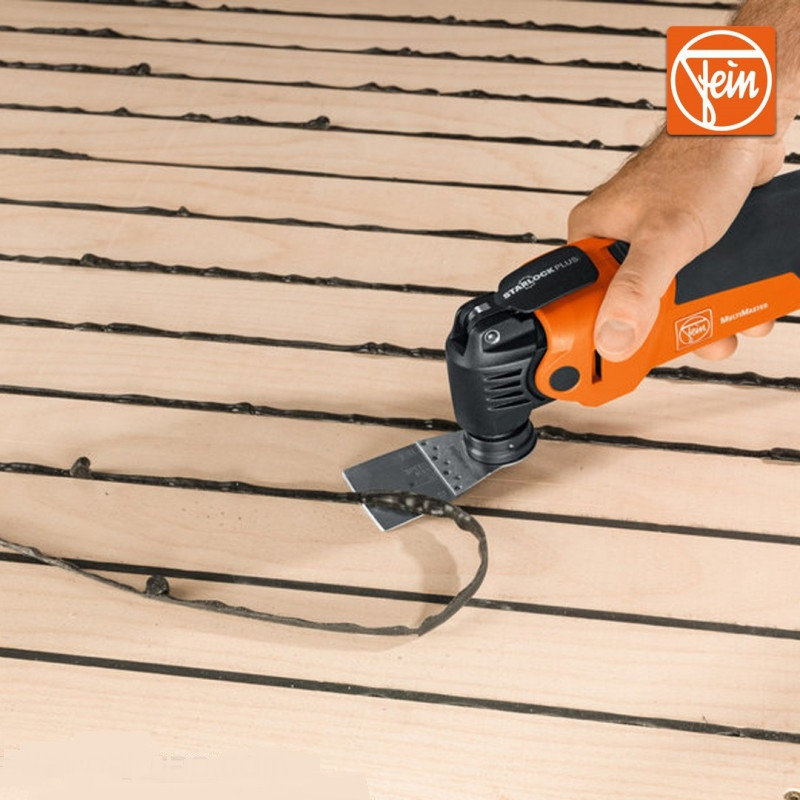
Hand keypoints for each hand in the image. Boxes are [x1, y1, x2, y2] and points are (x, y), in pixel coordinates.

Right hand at [568, 133, 785, 360]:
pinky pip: (692, 285)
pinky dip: (718, 298)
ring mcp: (652, 245)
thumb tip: (612, 338)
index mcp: (592, 239)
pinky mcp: (684, 243)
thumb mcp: (666, 236)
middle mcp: (617, 243)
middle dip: (669, 332)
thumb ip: (638, 291)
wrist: (748, 125)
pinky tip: (740, 305)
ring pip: (668, 301)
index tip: (621, 362)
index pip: (581, 304)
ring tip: (728, 326)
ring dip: (703, 319)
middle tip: (692, 341)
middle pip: (631, 310)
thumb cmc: (700, 159)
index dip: (600, 338)